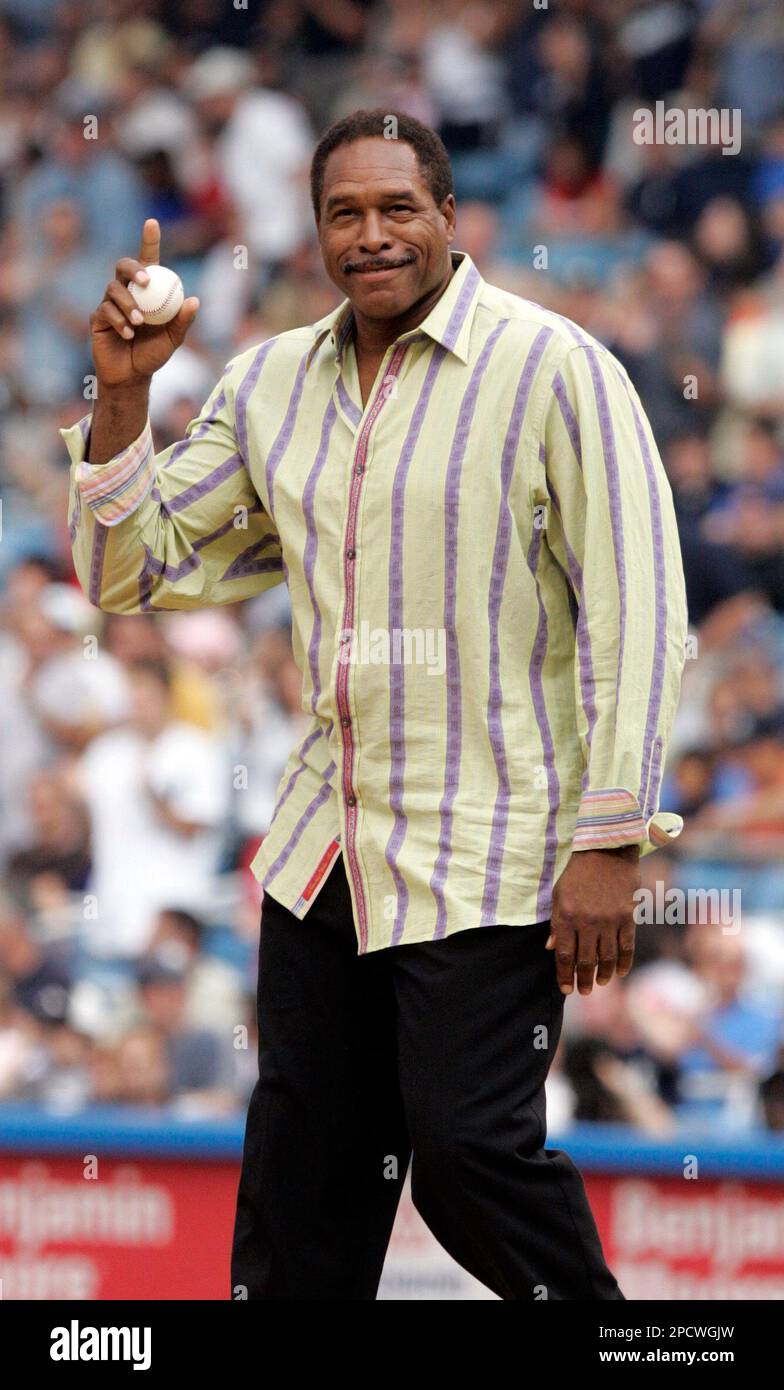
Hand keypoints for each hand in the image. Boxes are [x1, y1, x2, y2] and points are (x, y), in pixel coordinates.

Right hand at [89, 218, 199, 389]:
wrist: (131, 376)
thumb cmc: (153, 355)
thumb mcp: (173, 339)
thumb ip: (182, 321)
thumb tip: (195, 300)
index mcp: (147, 291)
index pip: (147, 260)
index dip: (148, 240)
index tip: (152, 223)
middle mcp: (127, 292)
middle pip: (123, 267)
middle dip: (133, 269)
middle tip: (145, 281)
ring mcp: (109, 304)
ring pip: (113, 289)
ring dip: (128, 304)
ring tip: (139, 323)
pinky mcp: (97, 318)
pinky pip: (105, 311)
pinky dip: (119, 321)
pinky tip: (128, 334)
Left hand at [546, 846, 639, 995]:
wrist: (605, 850)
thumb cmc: (577, 873)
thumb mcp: (559, 895)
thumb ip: (556, 923)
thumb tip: (551, 949)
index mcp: (567, 917)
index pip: (564, 956)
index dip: (564, 976)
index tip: (565, 989)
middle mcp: (588, 922)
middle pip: (586, 961)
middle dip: (584, 980)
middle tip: (584, 991)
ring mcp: (609, 920)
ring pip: (607, 958)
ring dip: (604, 974)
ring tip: (600, 983)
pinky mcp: (627, 916)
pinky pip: (627, 946)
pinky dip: (624, 963)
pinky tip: (620, 972)